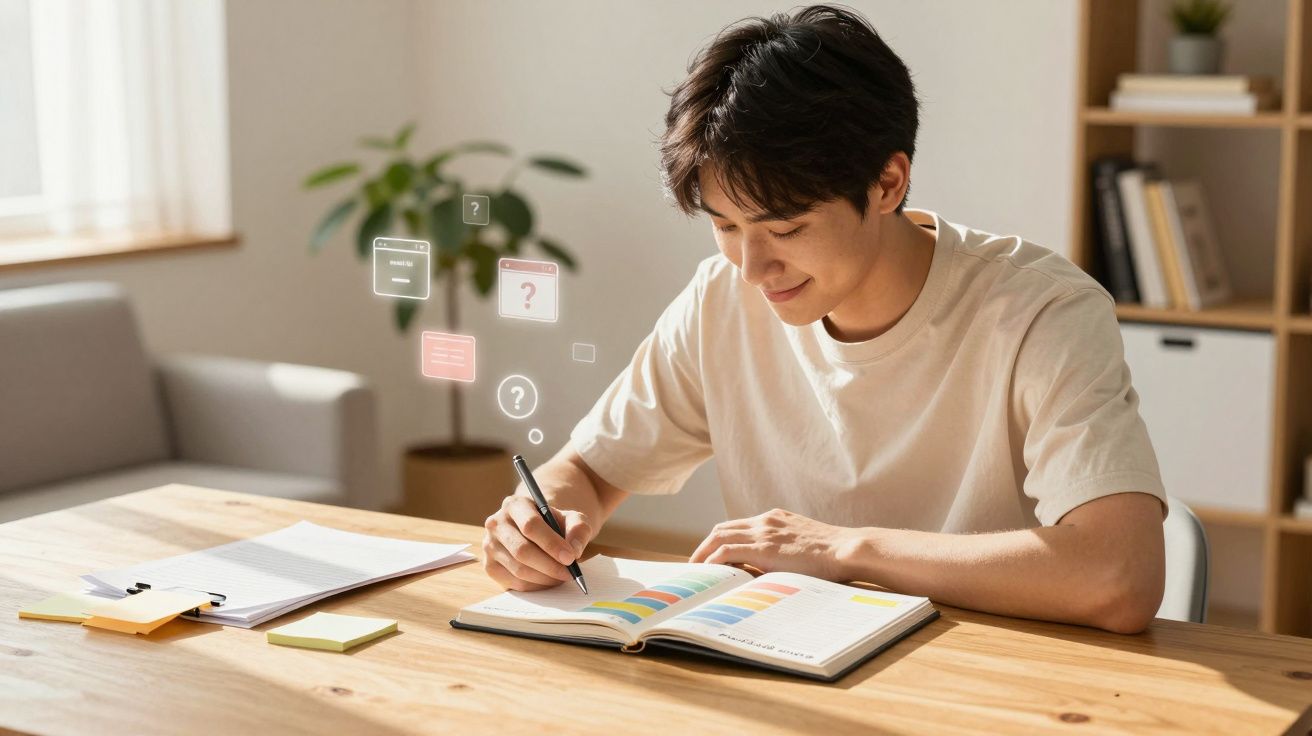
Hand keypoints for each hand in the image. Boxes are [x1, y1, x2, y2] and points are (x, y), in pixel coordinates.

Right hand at [482, 495, 592, 591]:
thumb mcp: (572, 519)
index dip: (551, 544)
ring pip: (518, 569)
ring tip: (561, 576)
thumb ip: (578, 529)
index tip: (570, 558)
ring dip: (544, 578)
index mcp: (515, 505)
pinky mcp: (490, 566)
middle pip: (522, 550)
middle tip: (569, 573)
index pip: (530, 525)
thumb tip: (574, 550)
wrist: (538, 532)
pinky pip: (513, 583)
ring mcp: (489, 546)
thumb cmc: (554, 525)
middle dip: (549, 565)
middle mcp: (496, 523)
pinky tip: (547, 580)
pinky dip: (535, 586)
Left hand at [688, 508, 858, 580]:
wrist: (846, 549)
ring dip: (703, 553)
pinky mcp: (763, 548)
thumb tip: (773, 569)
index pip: (737, 526)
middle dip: (705, 546)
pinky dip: (713, 560)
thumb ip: (785, 549)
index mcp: (774, 518)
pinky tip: (709, 572)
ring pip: (719, 537)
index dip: (720, 539)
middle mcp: (765, 521)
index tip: (711, 554)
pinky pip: (727, 551)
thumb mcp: (804, 544)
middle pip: (722, 528)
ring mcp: (763, 532)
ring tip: (695, 571)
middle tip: (696, 564)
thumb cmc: (833, 554)